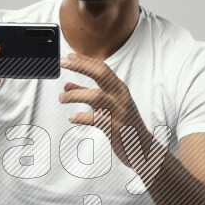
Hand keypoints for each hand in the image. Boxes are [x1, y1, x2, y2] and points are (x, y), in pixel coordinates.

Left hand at [58, 52, 159, 176]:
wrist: (142, 148)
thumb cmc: (123, 125)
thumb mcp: (107, 106)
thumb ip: (87, 95)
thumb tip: (66, 86)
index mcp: (119, 89)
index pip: (102, 68)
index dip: (84, 61)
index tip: (68, 56)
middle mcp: (120, 97)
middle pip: (101, 74)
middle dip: (80, 66)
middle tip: (63, 63)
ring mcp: (118, 112)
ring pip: (96, 96)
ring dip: (75, 95)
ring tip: (61, 98)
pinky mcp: (115, 128)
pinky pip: (95, 119)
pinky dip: (80, 117)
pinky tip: (71, 118)